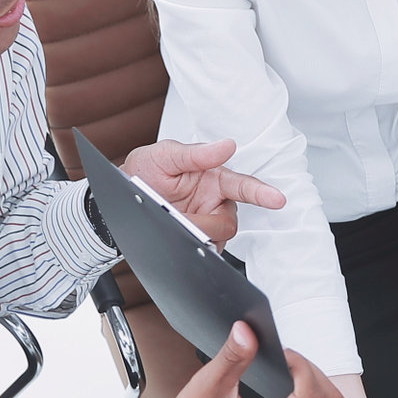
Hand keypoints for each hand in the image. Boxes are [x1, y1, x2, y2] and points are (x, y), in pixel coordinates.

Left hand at [120, 138, 285, 245]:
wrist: (120, 199)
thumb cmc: (145, 171)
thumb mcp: (164, 155)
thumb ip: (196, 153)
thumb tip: (226, 146)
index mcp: (213, 178)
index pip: (243, 185)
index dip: (261, 193)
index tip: (277, 199)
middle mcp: (215, 201)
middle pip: (229, 222)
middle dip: (208, 224)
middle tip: (182, 220)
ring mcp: (206, 223)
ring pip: (217, 239)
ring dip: (196, 235)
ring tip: (173, 223)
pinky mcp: (197, 242)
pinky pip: (205, 251)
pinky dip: (192, 248)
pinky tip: (178, 237)